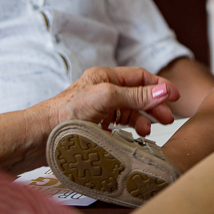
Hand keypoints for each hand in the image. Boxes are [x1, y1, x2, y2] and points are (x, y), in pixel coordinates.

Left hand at [40, 66, 180, 136]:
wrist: (39, 137)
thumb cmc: (66, 114)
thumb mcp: (107, 98)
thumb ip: (136, 95)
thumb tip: (163, 90)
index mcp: (104, 77)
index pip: (140, 76)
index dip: (159, 86)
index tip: (175, 98)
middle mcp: (101, 90)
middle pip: (136, 94)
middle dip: (154, 105)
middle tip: (167, 119)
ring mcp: (97, 109)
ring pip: (127, 112)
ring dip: (141, 120)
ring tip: (147, 132)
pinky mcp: (92, 126)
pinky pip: (117, 126)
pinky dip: (127, 130)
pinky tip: (129, 137)